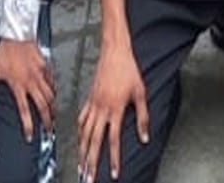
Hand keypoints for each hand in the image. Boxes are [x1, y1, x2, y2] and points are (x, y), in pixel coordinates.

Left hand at [0, 37, 54, 138]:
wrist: (15, 33)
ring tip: (54, 115)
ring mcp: (40, 72)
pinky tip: (53, 95)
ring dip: (53, 106)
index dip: (28, 126)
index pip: (24, 111)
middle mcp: (31, 81)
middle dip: (48, 120)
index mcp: (17, 85)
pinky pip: (52, 80)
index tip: (30, 136)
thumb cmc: (2, 52)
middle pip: (43, 105)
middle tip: (49, 129)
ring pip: (51, 94)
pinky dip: (54, 90)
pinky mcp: (45, 64)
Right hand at [77, 42, 148, 181]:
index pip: (113, 140)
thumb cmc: (128, 70)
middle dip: (91, 162)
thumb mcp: (140, 93)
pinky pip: (81, 119)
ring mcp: (93, 104)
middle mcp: (101, 109)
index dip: (114, 158)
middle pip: (94, 141)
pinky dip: (79, 132)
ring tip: (80, 166)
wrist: (114, 52)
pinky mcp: (89, 98)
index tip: (114, 173)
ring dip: (82, 151)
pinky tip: (79, 140)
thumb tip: (144, 137)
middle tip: (89, 177)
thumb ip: (142, 117)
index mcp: (115, 109)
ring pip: (84, 133)